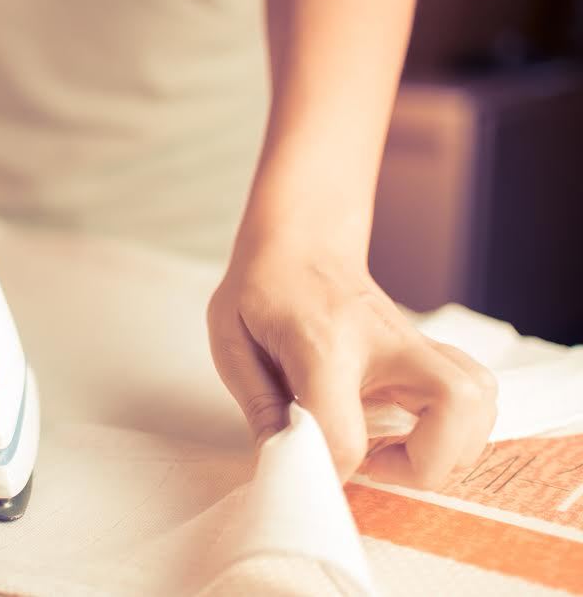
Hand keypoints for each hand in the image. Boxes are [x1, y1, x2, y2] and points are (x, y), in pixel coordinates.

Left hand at [207, 237, 497, 488]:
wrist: (300, 242)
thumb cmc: (263, 289)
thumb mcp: (233, 341)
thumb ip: (259, 405)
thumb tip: (283, 460)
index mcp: (324, 343)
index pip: (344, 432)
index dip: (329, 470)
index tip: (308, 471)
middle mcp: (384, 342)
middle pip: (455, 408)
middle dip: (425, 465)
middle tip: (375, 465)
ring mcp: (414, 343)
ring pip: (479, 402)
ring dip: (448, 448)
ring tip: (393, 452)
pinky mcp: (428, 350)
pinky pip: (475, 394)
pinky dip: (458, 427)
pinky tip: (409, 431)